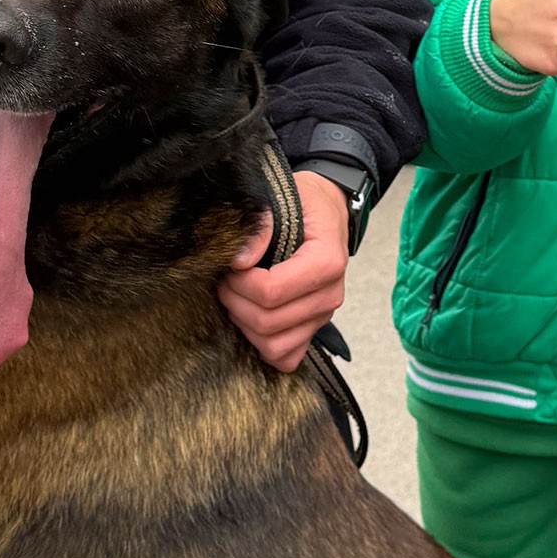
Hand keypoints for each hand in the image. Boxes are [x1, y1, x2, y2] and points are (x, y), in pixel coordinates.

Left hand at [218, 168, 348, 370]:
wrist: (327, 211)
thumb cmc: (305, 205)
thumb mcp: (282, 199)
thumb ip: (261, 227)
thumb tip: (239, 261)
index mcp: (327, 262)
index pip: (272, 292)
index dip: (240, 284)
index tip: (231, 267)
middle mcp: (330, 295)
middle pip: (269, 322)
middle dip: (236, 302)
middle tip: (226, 280)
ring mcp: (322, 316)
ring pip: (274, 345)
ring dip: (245, 324)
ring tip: (237, 297)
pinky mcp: (313, 328)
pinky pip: (287, 357)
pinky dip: (264, 345)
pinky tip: (251, 319)